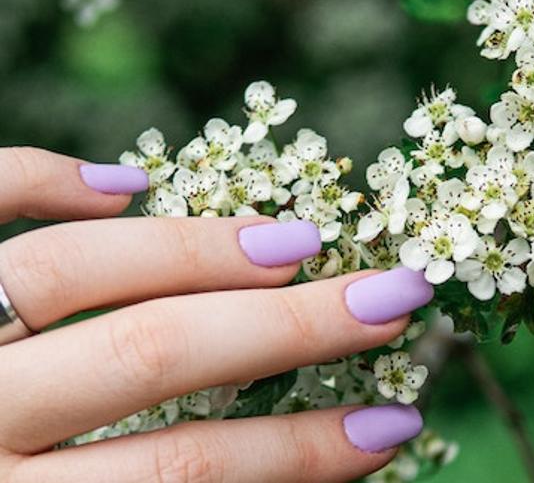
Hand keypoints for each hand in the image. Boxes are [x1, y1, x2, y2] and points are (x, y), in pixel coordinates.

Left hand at [0, 149, 432, 481]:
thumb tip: (274, 470)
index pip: (182, 478)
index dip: (301, 456)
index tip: (397, 421)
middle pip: (148, 357)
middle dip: (286, 328)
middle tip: (392, 292)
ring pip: (65, 273)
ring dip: (193, 249)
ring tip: (294, 239)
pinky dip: (38, 179)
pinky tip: (123, 179)